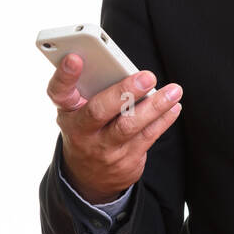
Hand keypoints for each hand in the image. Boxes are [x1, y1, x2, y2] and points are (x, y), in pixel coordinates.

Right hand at [46, 53, 183, 203]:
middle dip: (123, 92)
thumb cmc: (89, 128)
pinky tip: (174, 106)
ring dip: (155, 106)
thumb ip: (97, 89)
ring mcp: (102, 148)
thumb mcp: (81, 110)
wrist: (90, 176)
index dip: (65, 75)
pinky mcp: (124, 160)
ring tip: (174, 91)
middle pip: (98, 111)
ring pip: (129, 125)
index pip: (59, 92)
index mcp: (68, 111)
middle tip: (147, 77)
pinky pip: (147, 137)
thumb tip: (127, 70)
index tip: (75, 58)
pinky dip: (163, 119)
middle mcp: (81, 131)